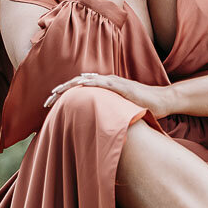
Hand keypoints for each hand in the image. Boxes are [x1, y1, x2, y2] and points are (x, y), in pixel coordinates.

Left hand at [43, 73, 175, 115]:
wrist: (163, 101)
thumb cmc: (143, 107)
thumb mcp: (120, 112)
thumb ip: (108, 114)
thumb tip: (95, 127)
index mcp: (104, 88)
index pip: (80, 89)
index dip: (64, 94)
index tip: (50, 104)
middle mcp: (107, 82)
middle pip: (78, 83)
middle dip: (61, 91)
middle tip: (45, 101)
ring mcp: (115, 82)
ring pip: (87, 80)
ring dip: (70, 86)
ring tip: (56, 92)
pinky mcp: (123, 86)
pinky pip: (104, 83)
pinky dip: (91, 83)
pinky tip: (81, 85)